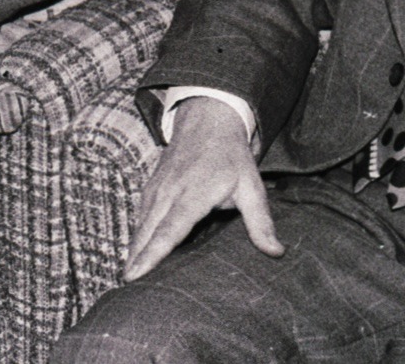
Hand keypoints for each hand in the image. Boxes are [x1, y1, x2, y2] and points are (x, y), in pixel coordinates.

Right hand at [123, 97, 283, 280]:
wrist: (208, 120)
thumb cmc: (231, 156)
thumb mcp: (252, 186)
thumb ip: (260, 221)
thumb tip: (276, 252)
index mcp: (194, 193)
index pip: (171, 229)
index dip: (154, 253)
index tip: (138, 273)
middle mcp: (170, 191)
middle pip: (149, 231)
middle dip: (136, 258)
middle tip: (128, 284)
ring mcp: (157, 188)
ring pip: (141, 224)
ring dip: (133, 249)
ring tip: (128, 276)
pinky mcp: (151, 187)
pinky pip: (141, 215)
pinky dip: (136, 235)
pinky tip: (134, 253)